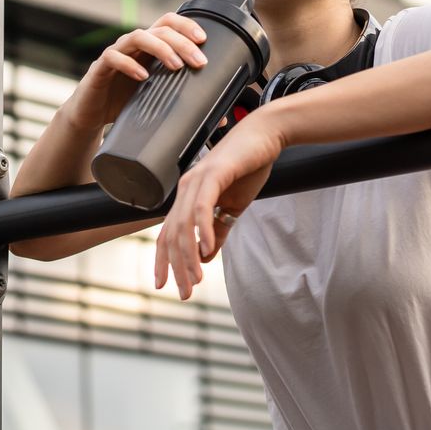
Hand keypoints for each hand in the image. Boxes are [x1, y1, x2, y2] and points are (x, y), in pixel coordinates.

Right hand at [66, 12, 208, 128]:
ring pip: (137, 36)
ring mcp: (116, 53)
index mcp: (149, 47)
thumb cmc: (125, 103)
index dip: (186, 25)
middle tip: (199, 61)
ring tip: (176, 66)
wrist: (91, 115)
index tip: (204, 40)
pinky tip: (143, 76)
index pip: (168, 23)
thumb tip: (221, 117)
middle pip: (159, 29)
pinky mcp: (99, 68)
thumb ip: (186, 102)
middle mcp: (133, 45)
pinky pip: (113, 57)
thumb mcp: (159, 100)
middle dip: (182, 42)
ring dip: (160, 48)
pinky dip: (129, 64)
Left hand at [154, 114, 283, 299]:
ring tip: (195, 280)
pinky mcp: (213, 174)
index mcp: (186, 197)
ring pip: (184, 226)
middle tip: (185, 293)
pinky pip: (202, 207)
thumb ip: (218, 230)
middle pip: (172, 235)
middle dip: (176, 268)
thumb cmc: (249, 167)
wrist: (266, 136)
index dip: (163, 261)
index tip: (164, 286)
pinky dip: (202, 231)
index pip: (167, 234)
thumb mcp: (233, 206)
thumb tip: (205, 257)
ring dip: (188, 256)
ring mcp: (196, 180)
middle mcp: (185, 189)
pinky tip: (206, 251)